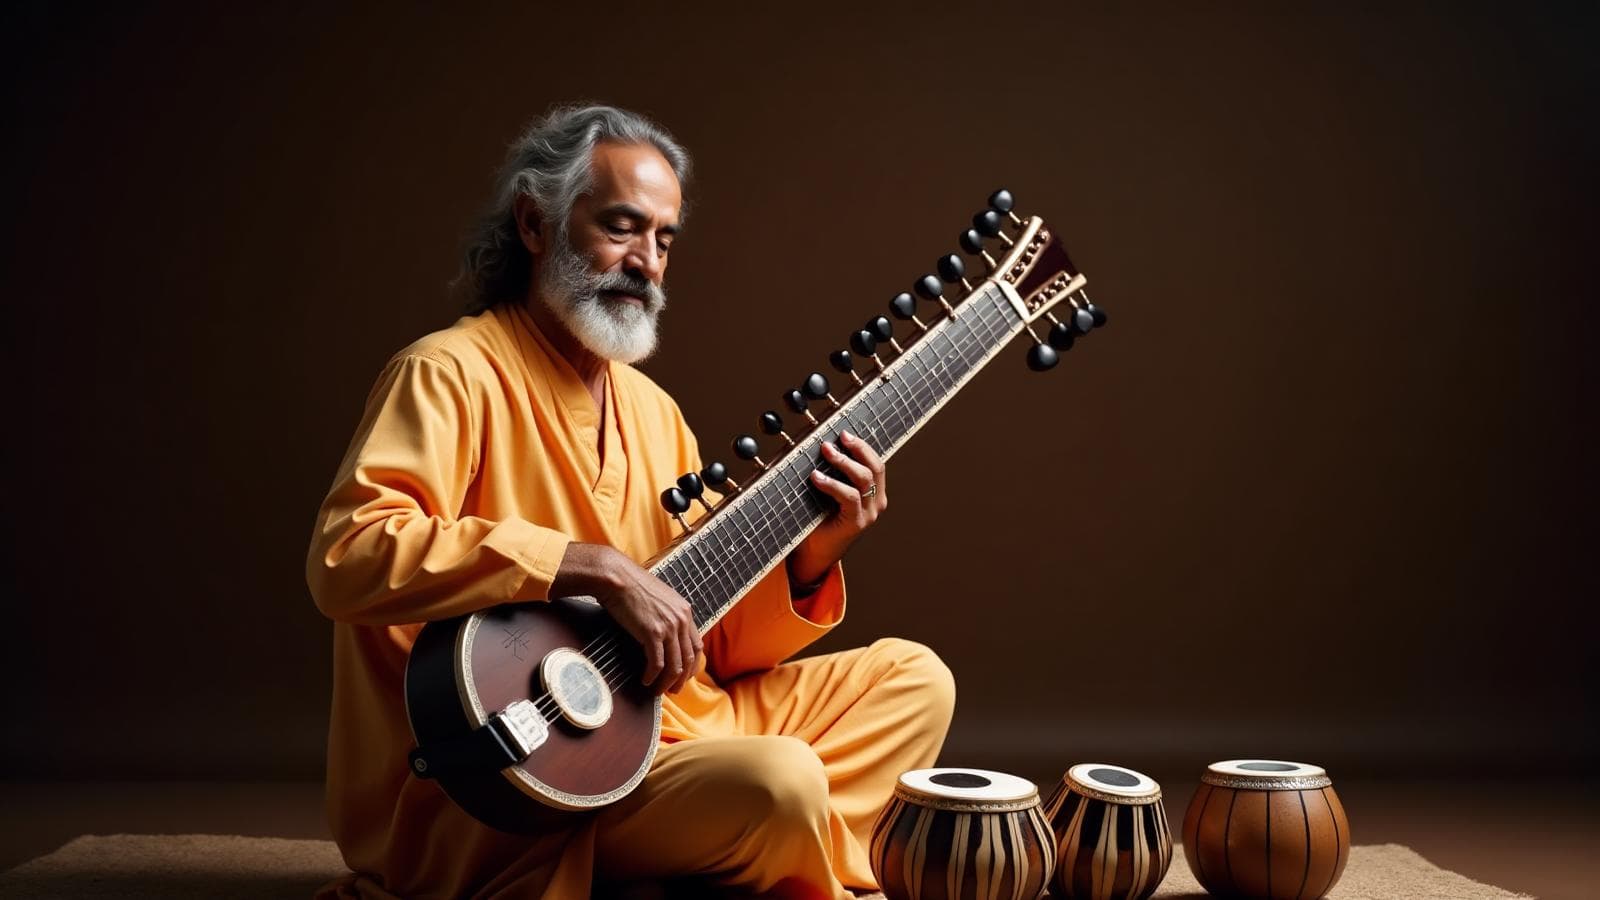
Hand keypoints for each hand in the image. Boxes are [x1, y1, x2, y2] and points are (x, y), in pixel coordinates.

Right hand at [550, 543, 700, 693]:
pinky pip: (657, 663)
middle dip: (682, 679)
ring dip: (667, 682)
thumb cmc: (631, 585)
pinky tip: (645, 681)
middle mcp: (681, 619)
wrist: (616, 577)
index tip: (684, 675)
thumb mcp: (659, 598)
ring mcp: (669, 626)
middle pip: (689, 658)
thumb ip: (667, 615)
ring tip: (658, 691)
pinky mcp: (652, 633)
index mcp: (685, 610)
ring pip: (675, 665)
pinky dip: (652, 676)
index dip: (691, 664)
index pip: (696, 644)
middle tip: (674, 690)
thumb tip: (663, 634)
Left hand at [790, 431, 886, 585]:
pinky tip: (816, 477)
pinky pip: (848, 497)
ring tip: (826, 450)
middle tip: (839, 438)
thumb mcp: (830, 492)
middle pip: (875, 468)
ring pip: (864, 479)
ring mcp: (869, 513)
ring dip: (844, 462)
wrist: (815, 553)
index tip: (845, 433)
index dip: (864, 446)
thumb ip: (834, 474)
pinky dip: (832, 484)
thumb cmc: (819, 519)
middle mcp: (876, 502)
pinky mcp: (856, 523)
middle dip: (858, 448)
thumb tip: (822, 445)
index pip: (876, 464)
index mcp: (874, 493)